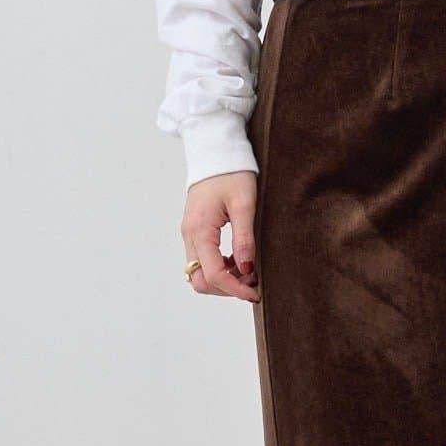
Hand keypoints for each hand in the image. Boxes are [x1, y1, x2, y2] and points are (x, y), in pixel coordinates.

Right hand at [181, 172, 258, 301]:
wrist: (216, 152)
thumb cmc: (232, 173)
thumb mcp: (244, 204)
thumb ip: (245, 238)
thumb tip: (247, 270)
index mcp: (200, 230)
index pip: (213, 274)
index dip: (235, 289)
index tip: (256, 293)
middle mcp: (190, 235)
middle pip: (200, 280)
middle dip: (226, 288)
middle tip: (253, 284)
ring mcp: (190, 234)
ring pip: (200, 273)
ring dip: (223, 279)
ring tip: (249, 271)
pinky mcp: (195, 231)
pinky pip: (203, 260)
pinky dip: (220, 268)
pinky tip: (240, 260)